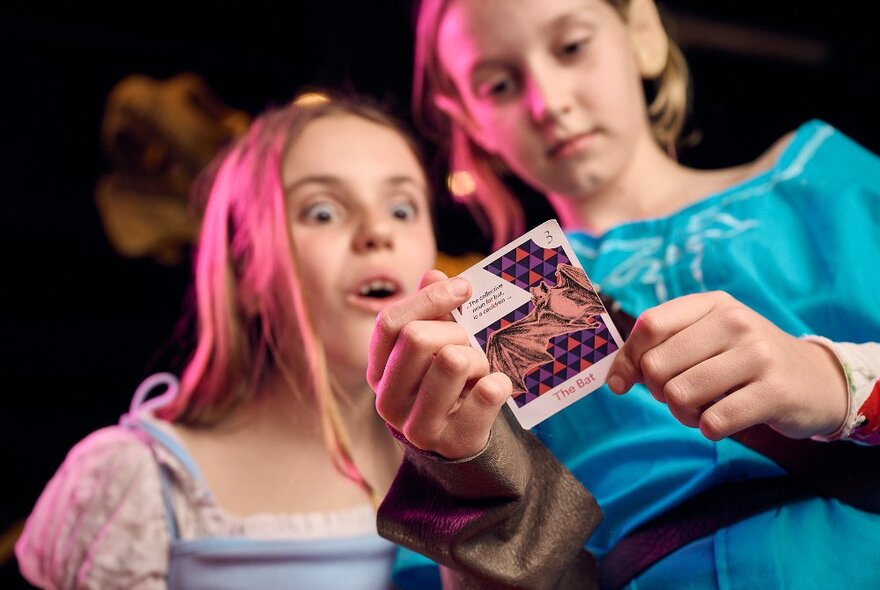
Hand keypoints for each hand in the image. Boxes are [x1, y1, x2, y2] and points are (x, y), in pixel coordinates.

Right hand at [368, 270, 511, 458]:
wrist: (460, 442)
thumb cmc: (445, 383)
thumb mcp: (433, 346)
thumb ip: (430, 310)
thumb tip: (434, 274)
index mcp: (378, 370)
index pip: (390, 322)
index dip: (429, 298)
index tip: (464, 287)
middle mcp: (387, 400)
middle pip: (417, 338)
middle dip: (454, 331)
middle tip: (470, 342)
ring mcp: (417, 427)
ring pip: (452, 361)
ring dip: (477, 357)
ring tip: (479, 369)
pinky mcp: (453, 443)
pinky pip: (487, 394)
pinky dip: (499, 382)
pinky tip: (496, 386)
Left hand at [606, 291, 848, 440]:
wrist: (817, 380)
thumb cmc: (744, 361)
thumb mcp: (706, 341)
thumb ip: (659, 350)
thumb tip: (614, 380)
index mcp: (712, 304)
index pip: (649, 326)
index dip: (628, 359)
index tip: (623, 382)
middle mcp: (735, 322)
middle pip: (657, 365)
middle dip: (658, 391)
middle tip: (681, 396)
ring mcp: (757, 355)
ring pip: (680, 394)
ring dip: (682, 414)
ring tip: (702, 410)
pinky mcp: (774, 392)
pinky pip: (714, 420)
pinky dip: (708, 428)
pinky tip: (722, 421)